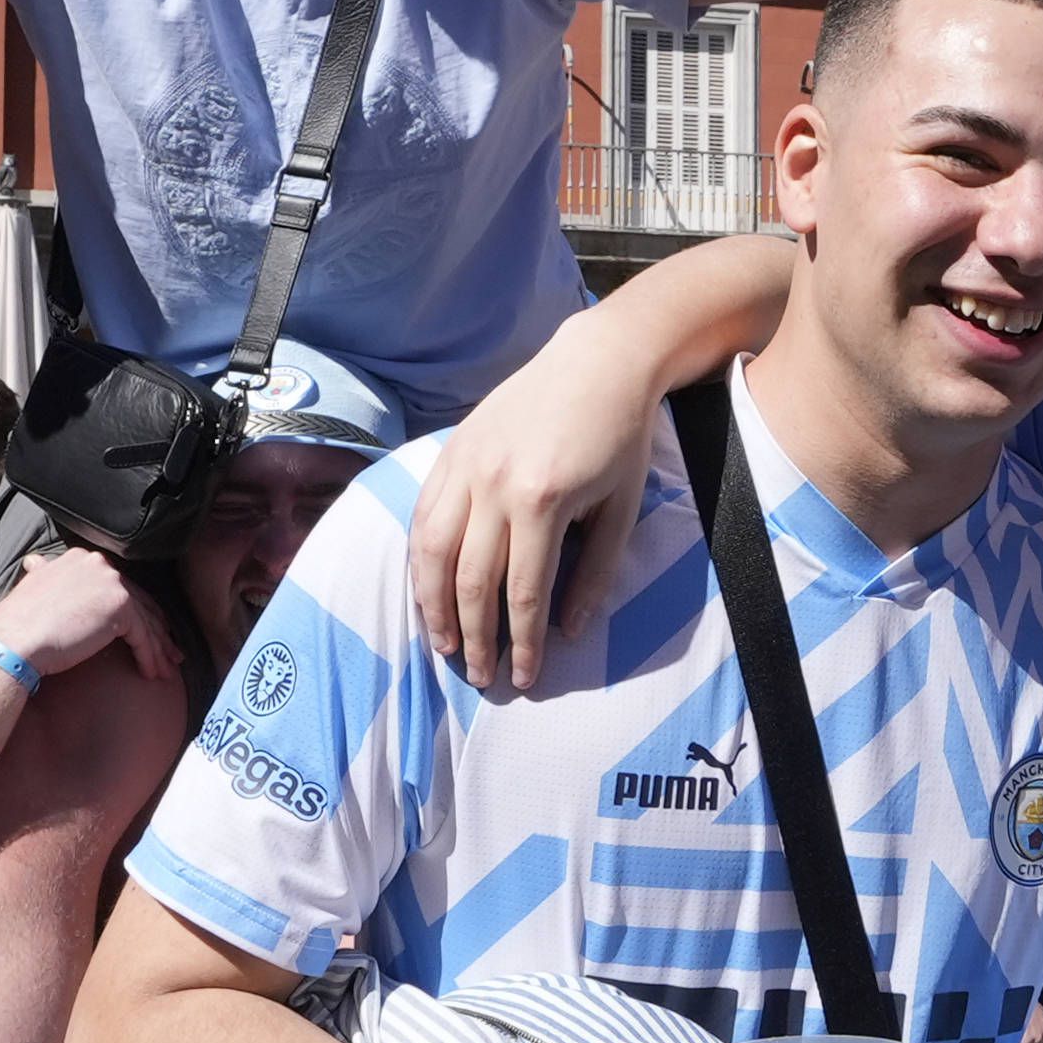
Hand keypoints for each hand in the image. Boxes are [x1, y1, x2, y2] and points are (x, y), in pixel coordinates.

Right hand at [0, 545, 172, 683]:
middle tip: (168, 652)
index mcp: (81, 558)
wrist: (13, 642)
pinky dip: (149, 656)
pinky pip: (143, 635)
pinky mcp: (120, 607)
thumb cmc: (18, 624)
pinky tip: (152, 673)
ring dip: (158, 648)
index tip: (145, 630)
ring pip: (144, 620)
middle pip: (138, 600)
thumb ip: (44, 573)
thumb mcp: (32, 586)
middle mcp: (100, 564)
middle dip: (155, 629)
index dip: (135, 610)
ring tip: (165, 669)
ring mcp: (112, 583)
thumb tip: (37, 562)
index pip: (118, 586)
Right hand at [408, 302, 673, 692]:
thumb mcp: (622, 509)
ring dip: (434, 607)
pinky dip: (420, 559)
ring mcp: (465, 466)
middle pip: (472, 582)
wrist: (598, 363)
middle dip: (475, 638)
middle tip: (481, 677)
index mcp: (542, 501)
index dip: (523, 643)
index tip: (526, 679)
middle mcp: (493, 485)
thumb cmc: (621, 439)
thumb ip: (594, 573)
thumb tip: (566, 631)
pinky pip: (422, 516)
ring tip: (443, 646)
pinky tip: (426, 590)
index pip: (524, 593)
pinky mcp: (451, 452)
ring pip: (433, 552)